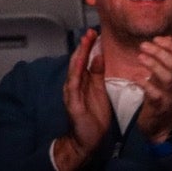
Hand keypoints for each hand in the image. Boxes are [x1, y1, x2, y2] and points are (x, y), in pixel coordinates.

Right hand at [56, 31, 111, 170]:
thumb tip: (100, 55)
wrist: (87, 140)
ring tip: (84, 44)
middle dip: (83, 47)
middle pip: (78, 62)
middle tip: (90, 32)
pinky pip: (73, 87)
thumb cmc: (93, 115)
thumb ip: (98, 73)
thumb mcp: (99, 89)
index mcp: (82, 81)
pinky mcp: (72, 104)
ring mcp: (71, 94)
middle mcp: (74, 85)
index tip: (95, 33)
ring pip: (74, 71)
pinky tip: (79, 66)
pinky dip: (75, 75)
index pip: (84, 60)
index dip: (88, 46)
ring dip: (79, 57)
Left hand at [134, 35, 171, 142]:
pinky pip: (155, 95)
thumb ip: (165, 60)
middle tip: (144, 45)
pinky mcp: (159, 106)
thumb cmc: (161, 98)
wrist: (163, 127)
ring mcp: (169, 95)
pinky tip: (137, 78)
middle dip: (160, 52)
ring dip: (154, 64)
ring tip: (140, 57)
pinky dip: (147, 85)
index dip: (170, 45)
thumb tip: (165, 38)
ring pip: (167, 77)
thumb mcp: (165, 78)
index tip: (157, 38)